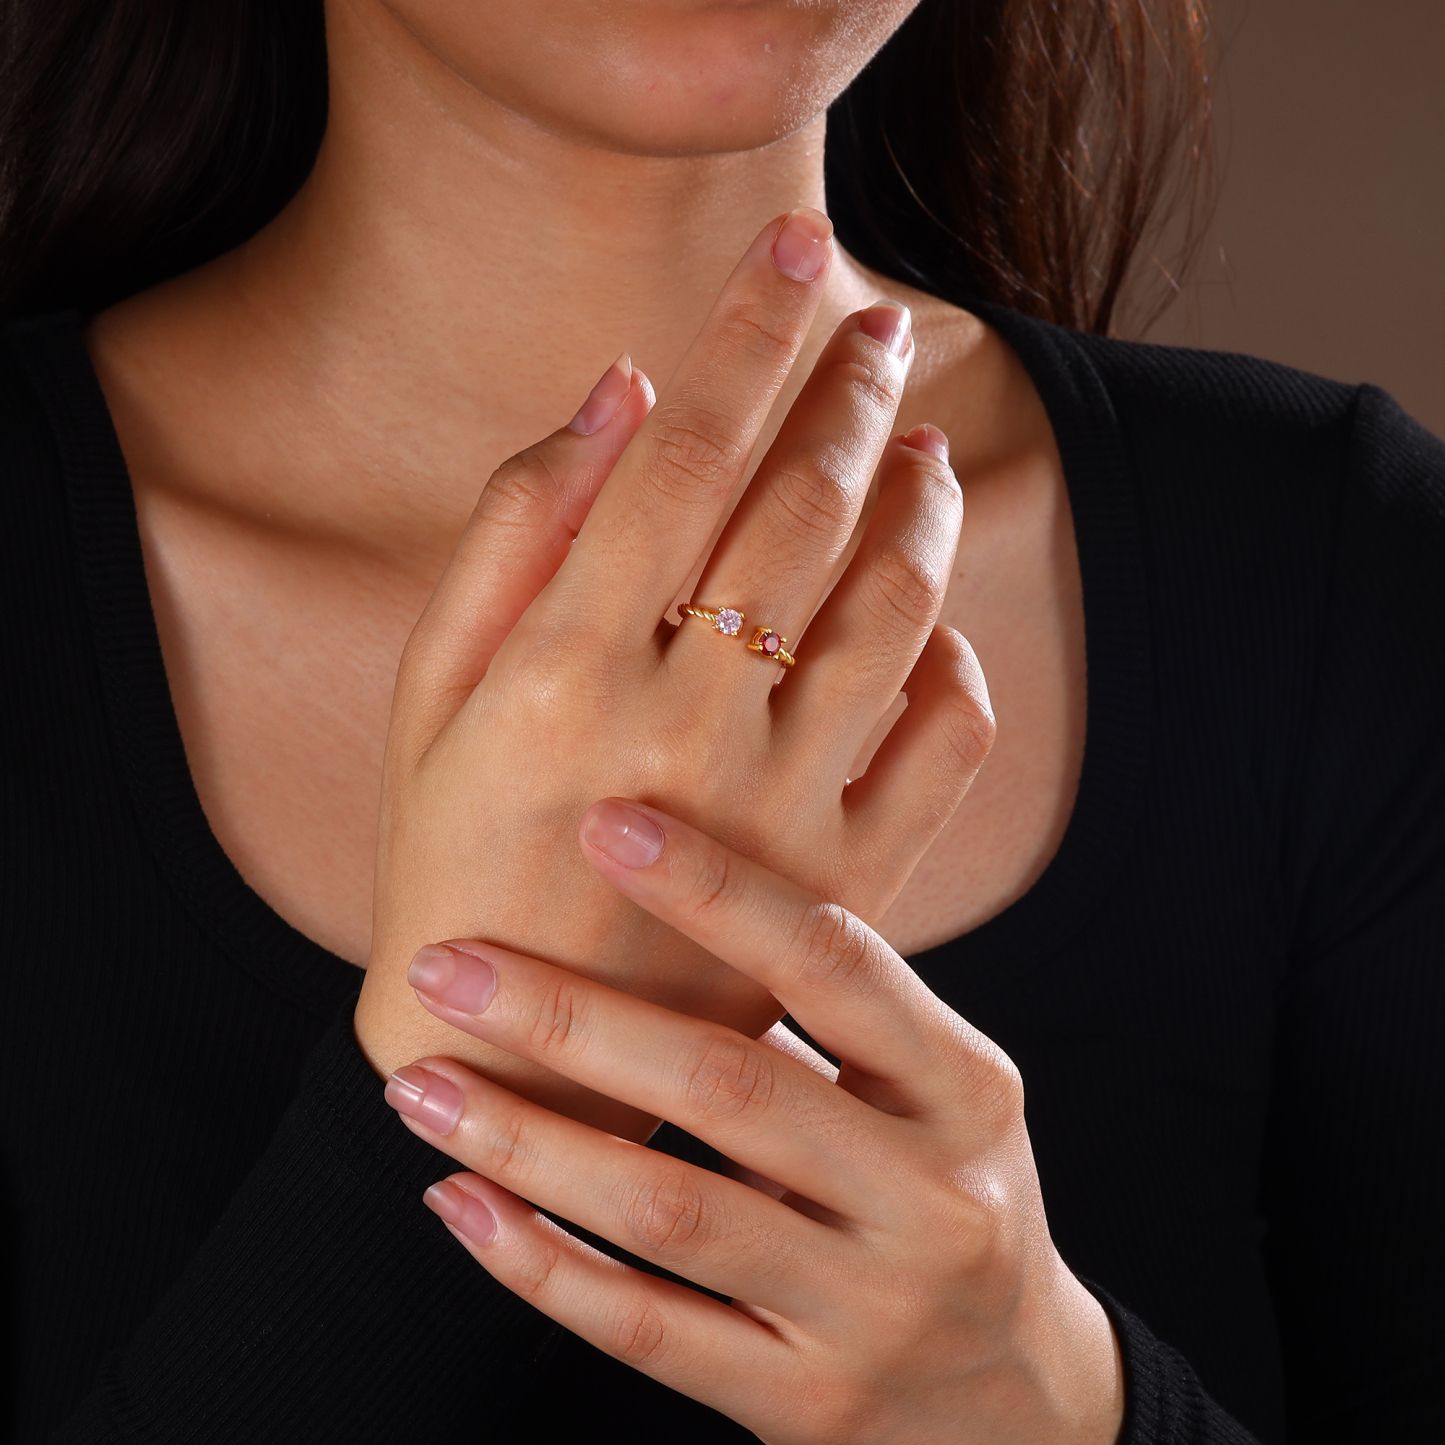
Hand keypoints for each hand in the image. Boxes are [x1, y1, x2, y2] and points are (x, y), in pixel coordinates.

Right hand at [357, 209, 987, 1136]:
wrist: (516, 1062)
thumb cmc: (450, 859)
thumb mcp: (431, 695)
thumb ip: (514, 533)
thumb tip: (616, 385)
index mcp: (566, 667)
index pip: (686, 453)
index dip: (749, 333)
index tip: (799, 242)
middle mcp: (686, 727)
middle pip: (806, 510)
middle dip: (855, 392)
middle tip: (882, 327)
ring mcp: (783, 810)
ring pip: (897, 611)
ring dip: (925, 507)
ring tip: (925, 446)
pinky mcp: (848, 885)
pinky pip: (943, 745)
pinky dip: (959, 662)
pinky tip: (939, 617)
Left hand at [382, 802, 1123, 1444]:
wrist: (1014, 1398)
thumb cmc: (939, 1189)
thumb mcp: (931, 1089)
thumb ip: (825, 1005)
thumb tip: (651, 882)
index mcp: (964, 1088)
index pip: (835, 963)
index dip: (717, 888)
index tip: (603, 823)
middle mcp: (933, 1199)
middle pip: (731, 1087)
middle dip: (573, 1017)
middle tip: (446, 964)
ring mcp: (870, 1313)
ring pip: (671, 1214)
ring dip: (529, 1139)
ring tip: (417, 1083)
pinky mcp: (806, 1405)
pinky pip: (651, 1331)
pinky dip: (543, 1265)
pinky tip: (460, 1202)